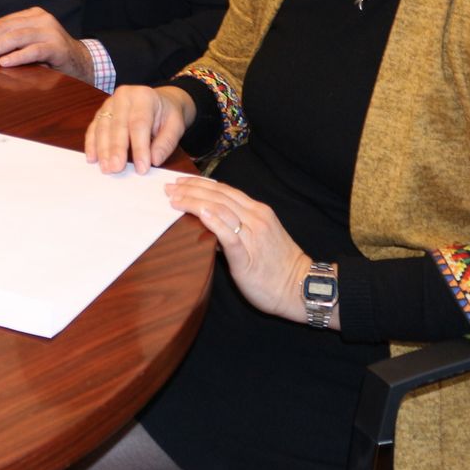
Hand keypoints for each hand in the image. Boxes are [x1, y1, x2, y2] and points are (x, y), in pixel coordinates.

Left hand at [0, 7, 91, 79]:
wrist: (82, 62)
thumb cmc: (51, 55)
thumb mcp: (30, 43)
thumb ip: (12, 42)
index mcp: (32, 15)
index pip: (2, 22)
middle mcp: (41, 19)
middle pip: (6, 28)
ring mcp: (50, 32)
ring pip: (17, 37)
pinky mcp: (57, 47)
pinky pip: (33, 50)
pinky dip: (17, 56)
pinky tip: (4, 62)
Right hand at [83, 85, 192, 172]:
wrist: (159, 101)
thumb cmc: (166, 115)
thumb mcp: (176, 125)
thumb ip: (167, 142)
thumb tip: (154, 160)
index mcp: (143, 96)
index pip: (139, 123)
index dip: (139, 147)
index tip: (142, 168)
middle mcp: (123, 96)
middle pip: (117, 125)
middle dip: (116, 149)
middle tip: (116, 169)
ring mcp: (109, 103)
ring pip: (102, 127)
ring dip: (102, 149)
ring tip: (106, 168)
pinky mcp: (101, 112)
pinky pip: (93, 128)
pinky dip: (91, 144)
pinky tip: (92, 158)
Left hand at [164, 177, 316, 323]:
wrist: (301, 287)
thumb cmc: (277, 266)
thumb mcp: (257, 238)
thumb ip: (235, 227)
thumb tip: (209, 223)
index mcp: (257, 211)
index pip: (223, 190)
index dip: (200, 184)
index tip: (181, 181)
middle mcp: (256, 217)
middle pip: (218, 196)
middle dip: (190, 189)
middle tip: (169, 187)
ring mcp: (253, 235)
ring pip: (220, 209)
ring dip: (194, 201)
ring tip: (174, 198)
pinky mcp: (248, 255)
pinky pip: (229, 235)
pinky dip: (214, 222)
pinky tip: (200, 214)